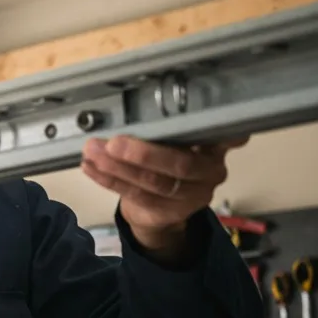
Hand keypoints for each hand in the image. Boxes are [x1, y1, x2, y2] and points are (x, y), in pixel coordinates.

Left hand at [80, 135, 247, 257]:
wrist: (158, 209)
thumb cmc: (165, 161)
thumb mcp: (173, 141)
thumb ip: (166, 128)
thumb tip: (131, 105)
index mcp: (214, 146)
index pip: (226, 136)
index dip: (222, 132)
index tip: (207, 120)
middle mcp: (210, 171)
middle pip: (180, 164)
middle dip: (144, 153)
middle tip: (114, 143)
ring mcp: (193, 195)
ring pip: (154, 182)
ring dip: (119, 167)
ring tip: (93, 153)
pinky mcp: (171, 212)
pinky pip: (136, 196)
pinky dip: (110, 180)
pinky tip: (91, 168)